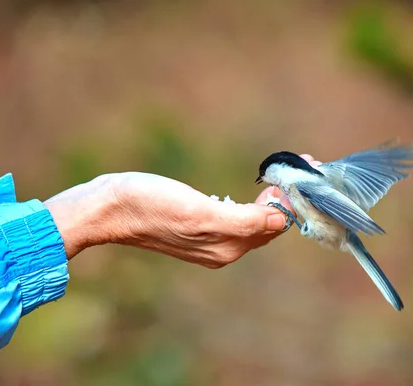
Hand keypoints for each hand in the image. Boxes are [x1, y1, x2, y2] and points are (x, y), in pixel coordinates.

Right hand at [44, 154, 320, 268]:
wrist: (107, 207)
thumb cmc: (150, 205)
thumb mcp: (199, 212)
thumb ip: (243, 220)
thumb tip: (281, 220)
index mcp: (229, 247)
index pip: (276, 223)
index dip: (293, 197)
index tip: (305, 167)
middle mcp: (225, 249)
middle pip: (269, 223)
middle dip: (288, 196)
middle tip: (301, 164)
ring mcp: (212, 240)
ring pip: (256, 220)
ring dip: (273, 197)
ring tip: (284, 172)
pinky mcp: (200, 228)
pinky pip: (239, 218)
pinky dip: (253, 202)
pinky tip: (254, 189)